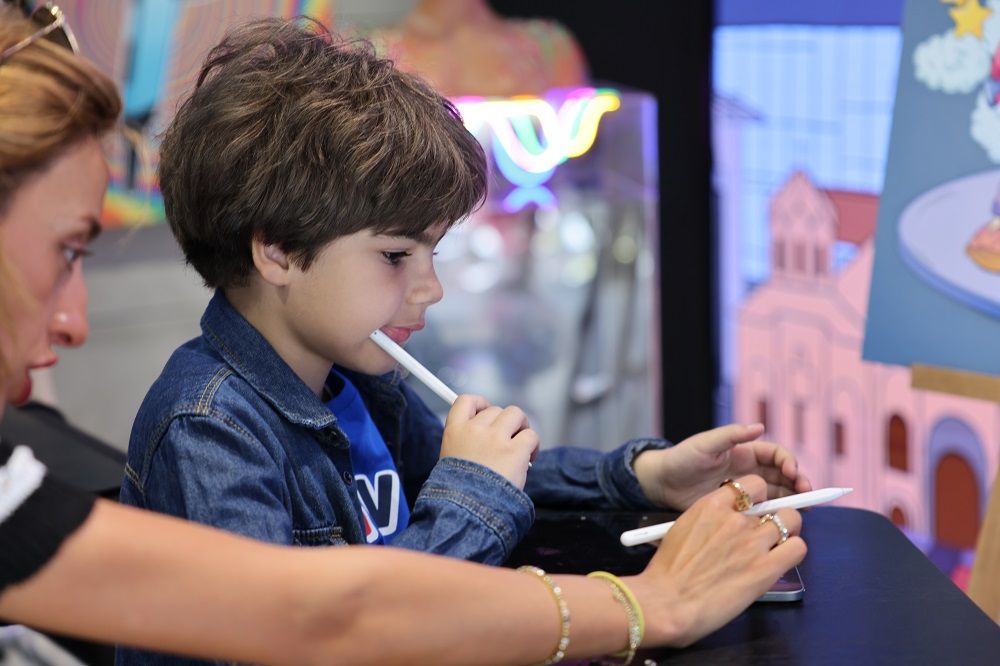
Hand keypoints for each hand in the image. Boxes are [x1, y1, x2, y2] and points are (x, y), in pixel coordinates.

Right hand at [440, 394, 538, 489]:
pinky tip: (528, 458)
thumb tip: (486, 438)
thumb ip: (465, 444)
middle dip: (504, 423)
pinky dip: (533, 445)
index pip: (466, 401)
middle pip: (496, 409)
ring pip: (516, 414)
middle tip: (507, 440)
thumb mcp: (450, 462)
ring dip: (520, 427)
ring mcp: (496, 438)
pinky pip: (531, 436)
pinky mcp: (515, 450)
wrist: (468, 510)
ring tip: (520, 444)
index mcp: (455, 431)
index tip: (486, 411)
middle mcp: (475, 429)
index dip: (480, 403)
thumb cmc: (459, 493)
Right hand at [627, 474, 806, 646]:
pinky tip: (779, 562)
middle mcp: (736, 518)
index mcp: (712, 505)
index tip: (752, 511)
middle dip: (773, 516)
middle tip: (765, 534)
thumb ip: (709, 522)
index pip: (752, 484)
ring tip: (774, 549)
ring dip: (786, 533)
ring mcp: (753, 542)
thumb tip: (723, 527)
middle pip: (774, 504)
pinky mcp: (766, 569)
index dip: (757, 498)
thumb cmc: (667, 572)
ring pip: (791, 521)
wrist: (667, 603)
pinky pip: (798, 547)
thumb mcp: (682, 529)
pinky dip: (793, 551)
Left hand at [633, 423, 811, 509]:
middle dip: (798, 482)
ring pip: (777, 493)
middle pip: (783, 475)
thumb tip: (759, 426)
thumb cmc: (682, 459)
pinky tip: (782, 520)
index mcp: (744, 452)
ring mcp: (745, 490)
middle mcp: (749, 470)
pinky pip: (763, 510)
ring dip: (792, 498)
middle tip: (806, 494)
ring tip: (803, 508)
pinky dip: (776, 513)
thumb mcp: (705, 444)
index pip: (775, 454)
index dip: (788, 461)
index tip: (792, 472)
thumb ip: (730, 435)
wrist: (662, 485)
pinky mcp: (738, 508)